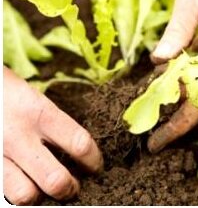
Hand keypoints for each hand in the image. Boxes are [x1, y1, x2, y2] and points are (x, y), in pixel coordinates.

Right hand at [3, 67, 102, 204]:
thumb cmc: (11, 94)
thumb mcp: (37, 101)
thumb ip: (56, 125)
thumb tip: (79, 150)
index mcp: (40, 113)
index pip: (79, 144)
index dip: (93, 160)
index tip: (96, 165)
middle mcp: (19, 135)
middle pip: (55, 180)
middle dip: (70, 188)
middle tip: (74, 185)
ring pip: (26, 195)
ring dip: (41, 195)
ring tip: (46, 188)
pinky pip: (5, 192)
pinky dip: (19, 191)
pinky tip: (26, 182)